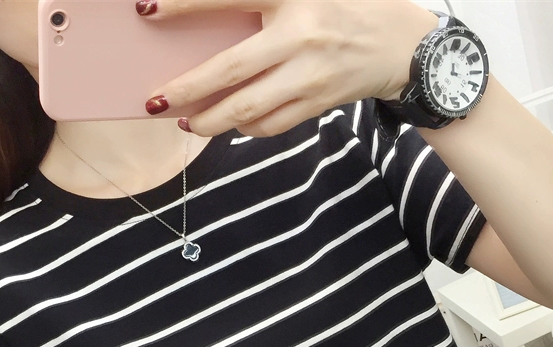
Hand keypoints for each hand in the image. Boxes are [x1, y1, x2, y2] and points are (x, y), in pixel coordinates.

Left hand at [138, 0, 438, 137]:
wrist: (406, 45)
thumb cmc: (352, 4)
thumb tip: (221, 10)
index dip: (185, 3)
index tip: (147, 9)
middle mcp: (300, 37)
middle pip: (231, 72)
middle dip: (188, 90)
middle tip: (157, 101)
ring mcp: (311, 77)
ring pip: (249, 109)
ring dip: (212, 121)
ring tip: (189, 122)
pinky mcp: (319, 103)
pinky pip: (273, 124)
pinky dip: (247, 128)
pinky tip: (231, 125)